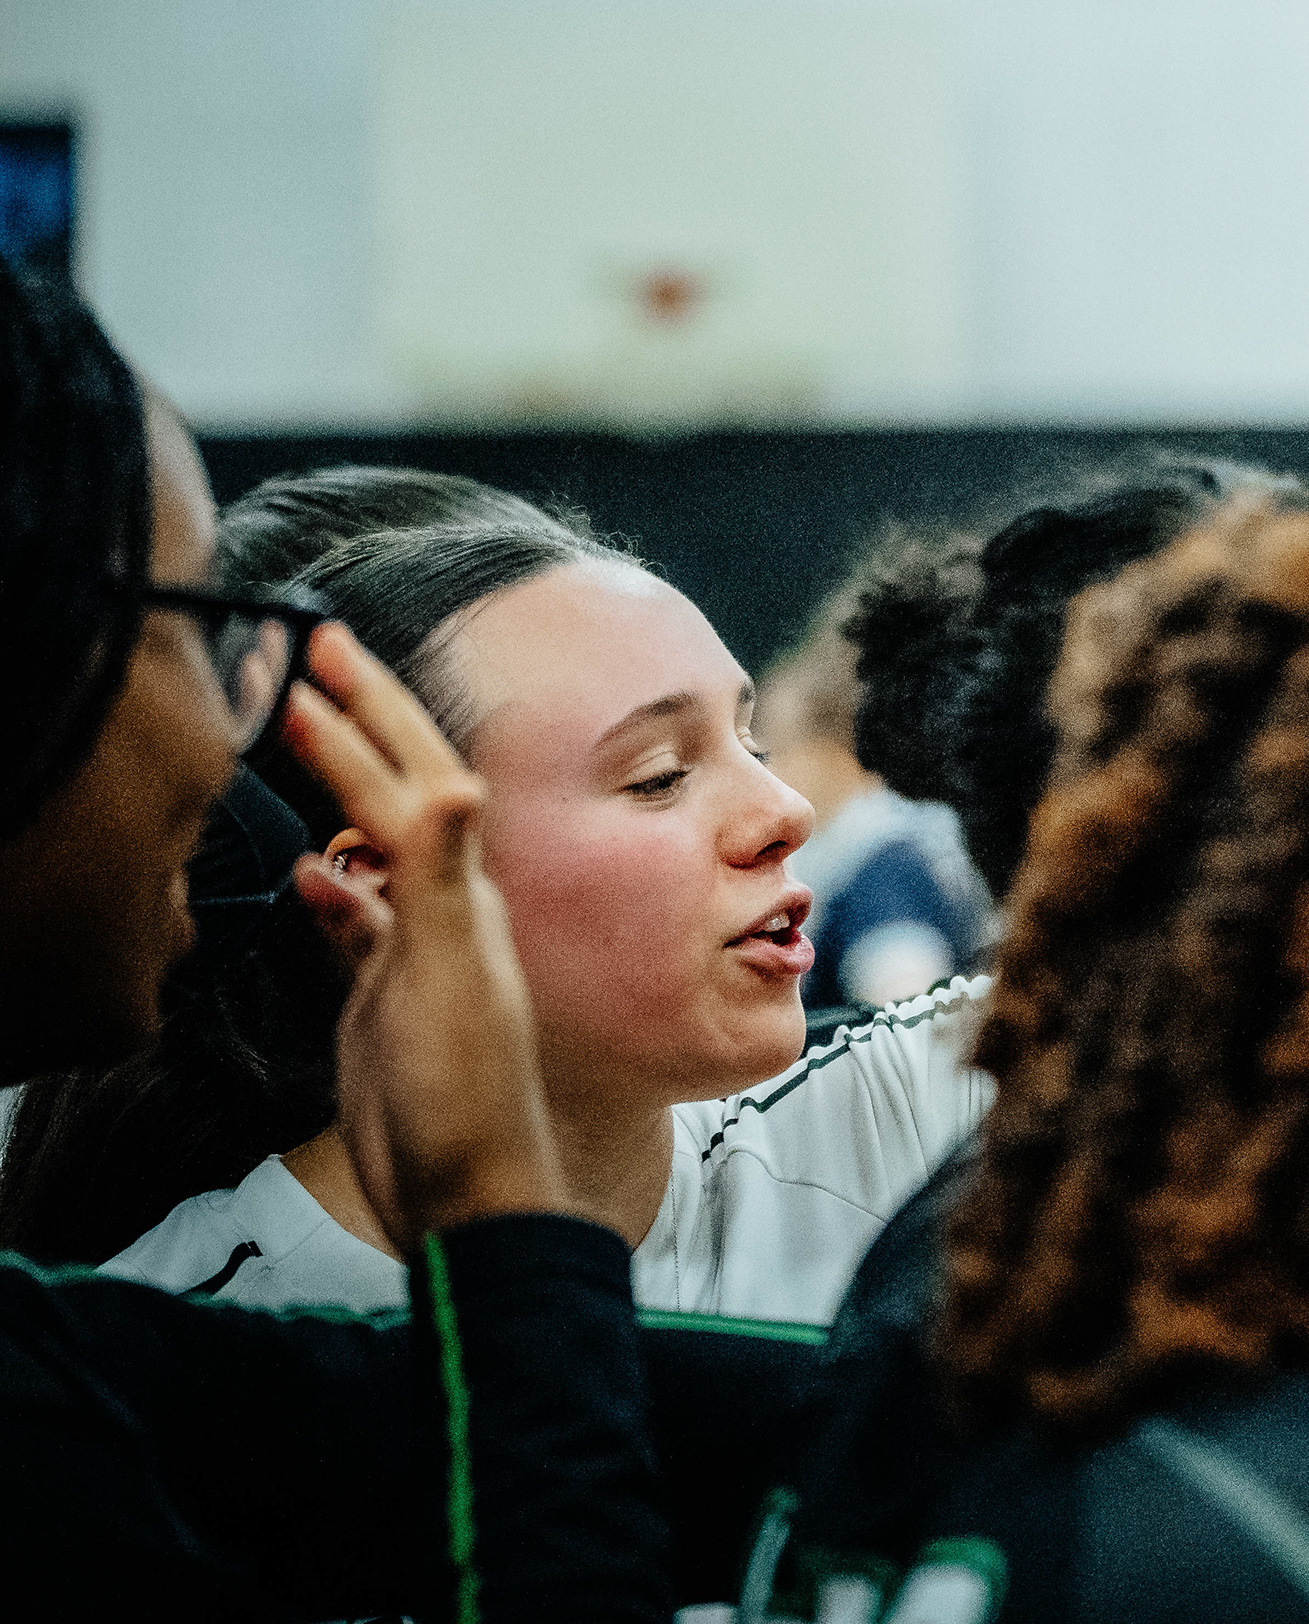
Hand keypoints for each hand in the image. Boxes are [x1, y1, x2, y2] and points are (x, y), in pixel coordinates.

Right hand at [283, 625, 565, 1243]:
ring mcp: (420, 953)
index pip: (412, 774)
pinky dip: (335, 892)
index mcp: (464, 893)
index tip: (326, 645)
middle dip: (360, 721)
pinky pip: (360, 926)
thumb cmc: (464, 1096)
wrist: (468, 1193)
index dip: (369, 710)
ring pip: (380, 848)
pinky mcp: (391, 1000)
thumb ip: (441, 884)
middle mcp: (451, 909)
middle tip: (314, 652)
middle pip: (399, 791)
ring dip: (347, 789)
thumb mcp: (447, 978)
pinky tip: (314, 876)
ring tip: (309, 736)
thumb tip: (446, 781)